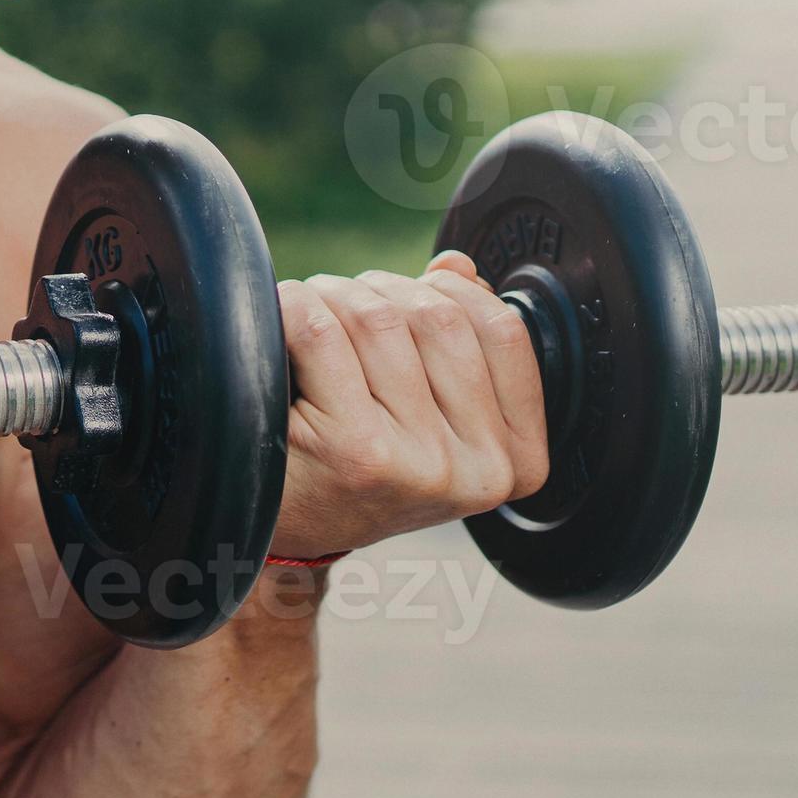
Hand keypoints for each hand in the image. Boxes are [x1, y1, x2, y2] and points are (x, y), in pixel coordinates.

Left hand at [266, 250, 549, 560]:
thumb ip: (459, 337)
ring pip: (378, 317)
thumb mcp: (429, 411)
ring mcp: (417, 465)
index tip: (411, 299)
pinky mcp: (354, 452)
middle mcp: (477, 471)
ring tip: (312, 324)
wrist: (286, 532)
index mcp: (516, 461)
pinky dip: (293, 309)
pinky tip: (281, 333)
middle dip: (382, 291)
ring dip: (333, 298)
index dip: (452, 292)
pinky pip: (321, 331)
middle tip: (344, 310)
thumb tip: (456, 266)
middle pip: (437, 316)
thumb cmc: (358, 461)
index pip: (504, 331)